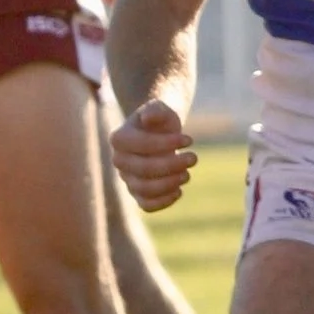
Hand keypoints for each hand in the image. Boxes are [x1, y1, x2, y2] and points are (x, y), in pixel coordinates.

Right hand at [109, 97, 195, 213]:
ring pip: (145, 189)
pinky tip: (179, 190)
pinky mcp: (138, 193)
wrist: (159, 133)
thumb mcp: (160, 109)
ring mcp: (127, 178)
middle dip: (172, 165)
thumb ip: (155, 110)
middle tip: (194, 157)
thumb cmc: (159, 120)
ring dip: (170, 183)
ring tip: (187, 173)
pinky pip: (146, 205)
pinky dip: (164, 201)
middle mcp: (119, 160)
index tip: (189, 140)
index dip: (166, 144)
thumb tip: (148, 117)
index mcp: (119, 138)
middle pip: (143, 169)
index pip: (140, 145)